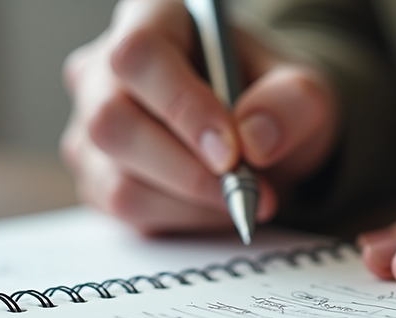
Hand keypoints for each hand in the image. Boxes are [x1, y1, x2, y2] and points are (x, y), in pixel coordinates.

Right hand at [60, 0, 337, 234]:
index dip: (182, 105)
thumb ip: (292, 103)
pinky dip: (181, 220)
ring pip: (118, 180)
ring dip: (191, 203)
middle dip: (187, 170)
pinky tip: (214, 205)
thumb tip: (255, 141)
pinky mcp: (96, 178)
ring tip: (242, 197)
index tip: (230, 150)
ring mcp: (92, 127)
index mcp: (152, 18)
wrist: (258, 137)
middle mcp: (106, 69)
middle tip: (247, 188)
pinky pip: (126, 212)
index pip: (141, 54)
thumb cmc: (268, 98)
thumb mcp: (303, 90)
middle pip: (112, 123)